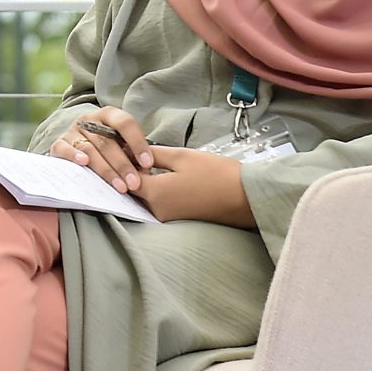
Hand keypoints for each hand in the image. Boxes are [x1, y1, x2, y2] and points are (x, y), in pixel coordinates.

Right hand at [49, 106, 153, 193]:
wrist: (75, 148)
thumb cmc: (105, 148)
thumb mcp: (120, 144)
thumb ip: (131, 154)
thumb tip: (146, 174)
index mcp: (108, 115)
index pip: (125, 123)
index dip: (137, 143)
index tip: (148, 164)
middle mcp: (89, 120)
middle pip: (107, 141)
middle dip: (123, 164)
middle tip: (135, 183)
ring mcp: (72, 131)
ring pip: (90, 149)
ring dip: (106, 170)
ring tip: (120, 187)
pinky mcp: (58, 144)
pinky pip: (64, 149)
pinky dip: (74, 155)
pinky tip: (84, 163)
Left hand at [134, 144, 252, 227]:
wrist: (246, 198)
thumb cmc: (216, 174)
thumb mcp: (182, 156)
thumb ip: (153, 155)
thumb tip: (132, 152)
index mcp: (155, 193)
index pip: (126, 177)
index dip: (125, 162)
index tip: (129, 148)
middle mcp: (157, 210)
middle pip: (134, 190)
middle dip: (134, 173)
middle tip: (142, 155)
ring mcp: (167, 218)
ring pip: (147, 197)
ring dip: (147, 183)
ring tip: (157, 164)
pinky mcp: (178, 221)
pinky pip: (160, 204)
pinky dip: (159, 192)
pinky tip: (169, 179)